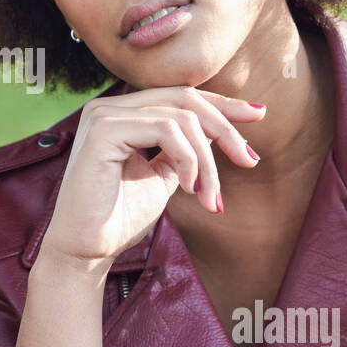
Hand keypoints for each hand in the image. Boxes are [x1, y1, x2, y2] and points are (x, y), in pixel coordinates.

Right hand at [39, 86, 264, 264]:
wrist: (88, 250)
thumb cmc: (120, 217)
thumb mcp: (163, 175)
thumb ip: (185, 149)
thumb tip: (220, 128)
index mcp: (123, 114)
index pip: (180, 97)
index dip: (222, 104)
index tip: (259, 116)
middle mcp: (111, 107)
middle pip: (185, 99)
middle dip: (225, 128)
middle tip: (249, 161)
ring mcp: (104, 115)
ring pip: (181, 118)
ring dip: (207, 160)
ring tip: (210, 196)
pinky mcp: (103, 130)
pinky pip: (165, 129)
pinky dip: (188, 159)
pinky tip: (187, 187)